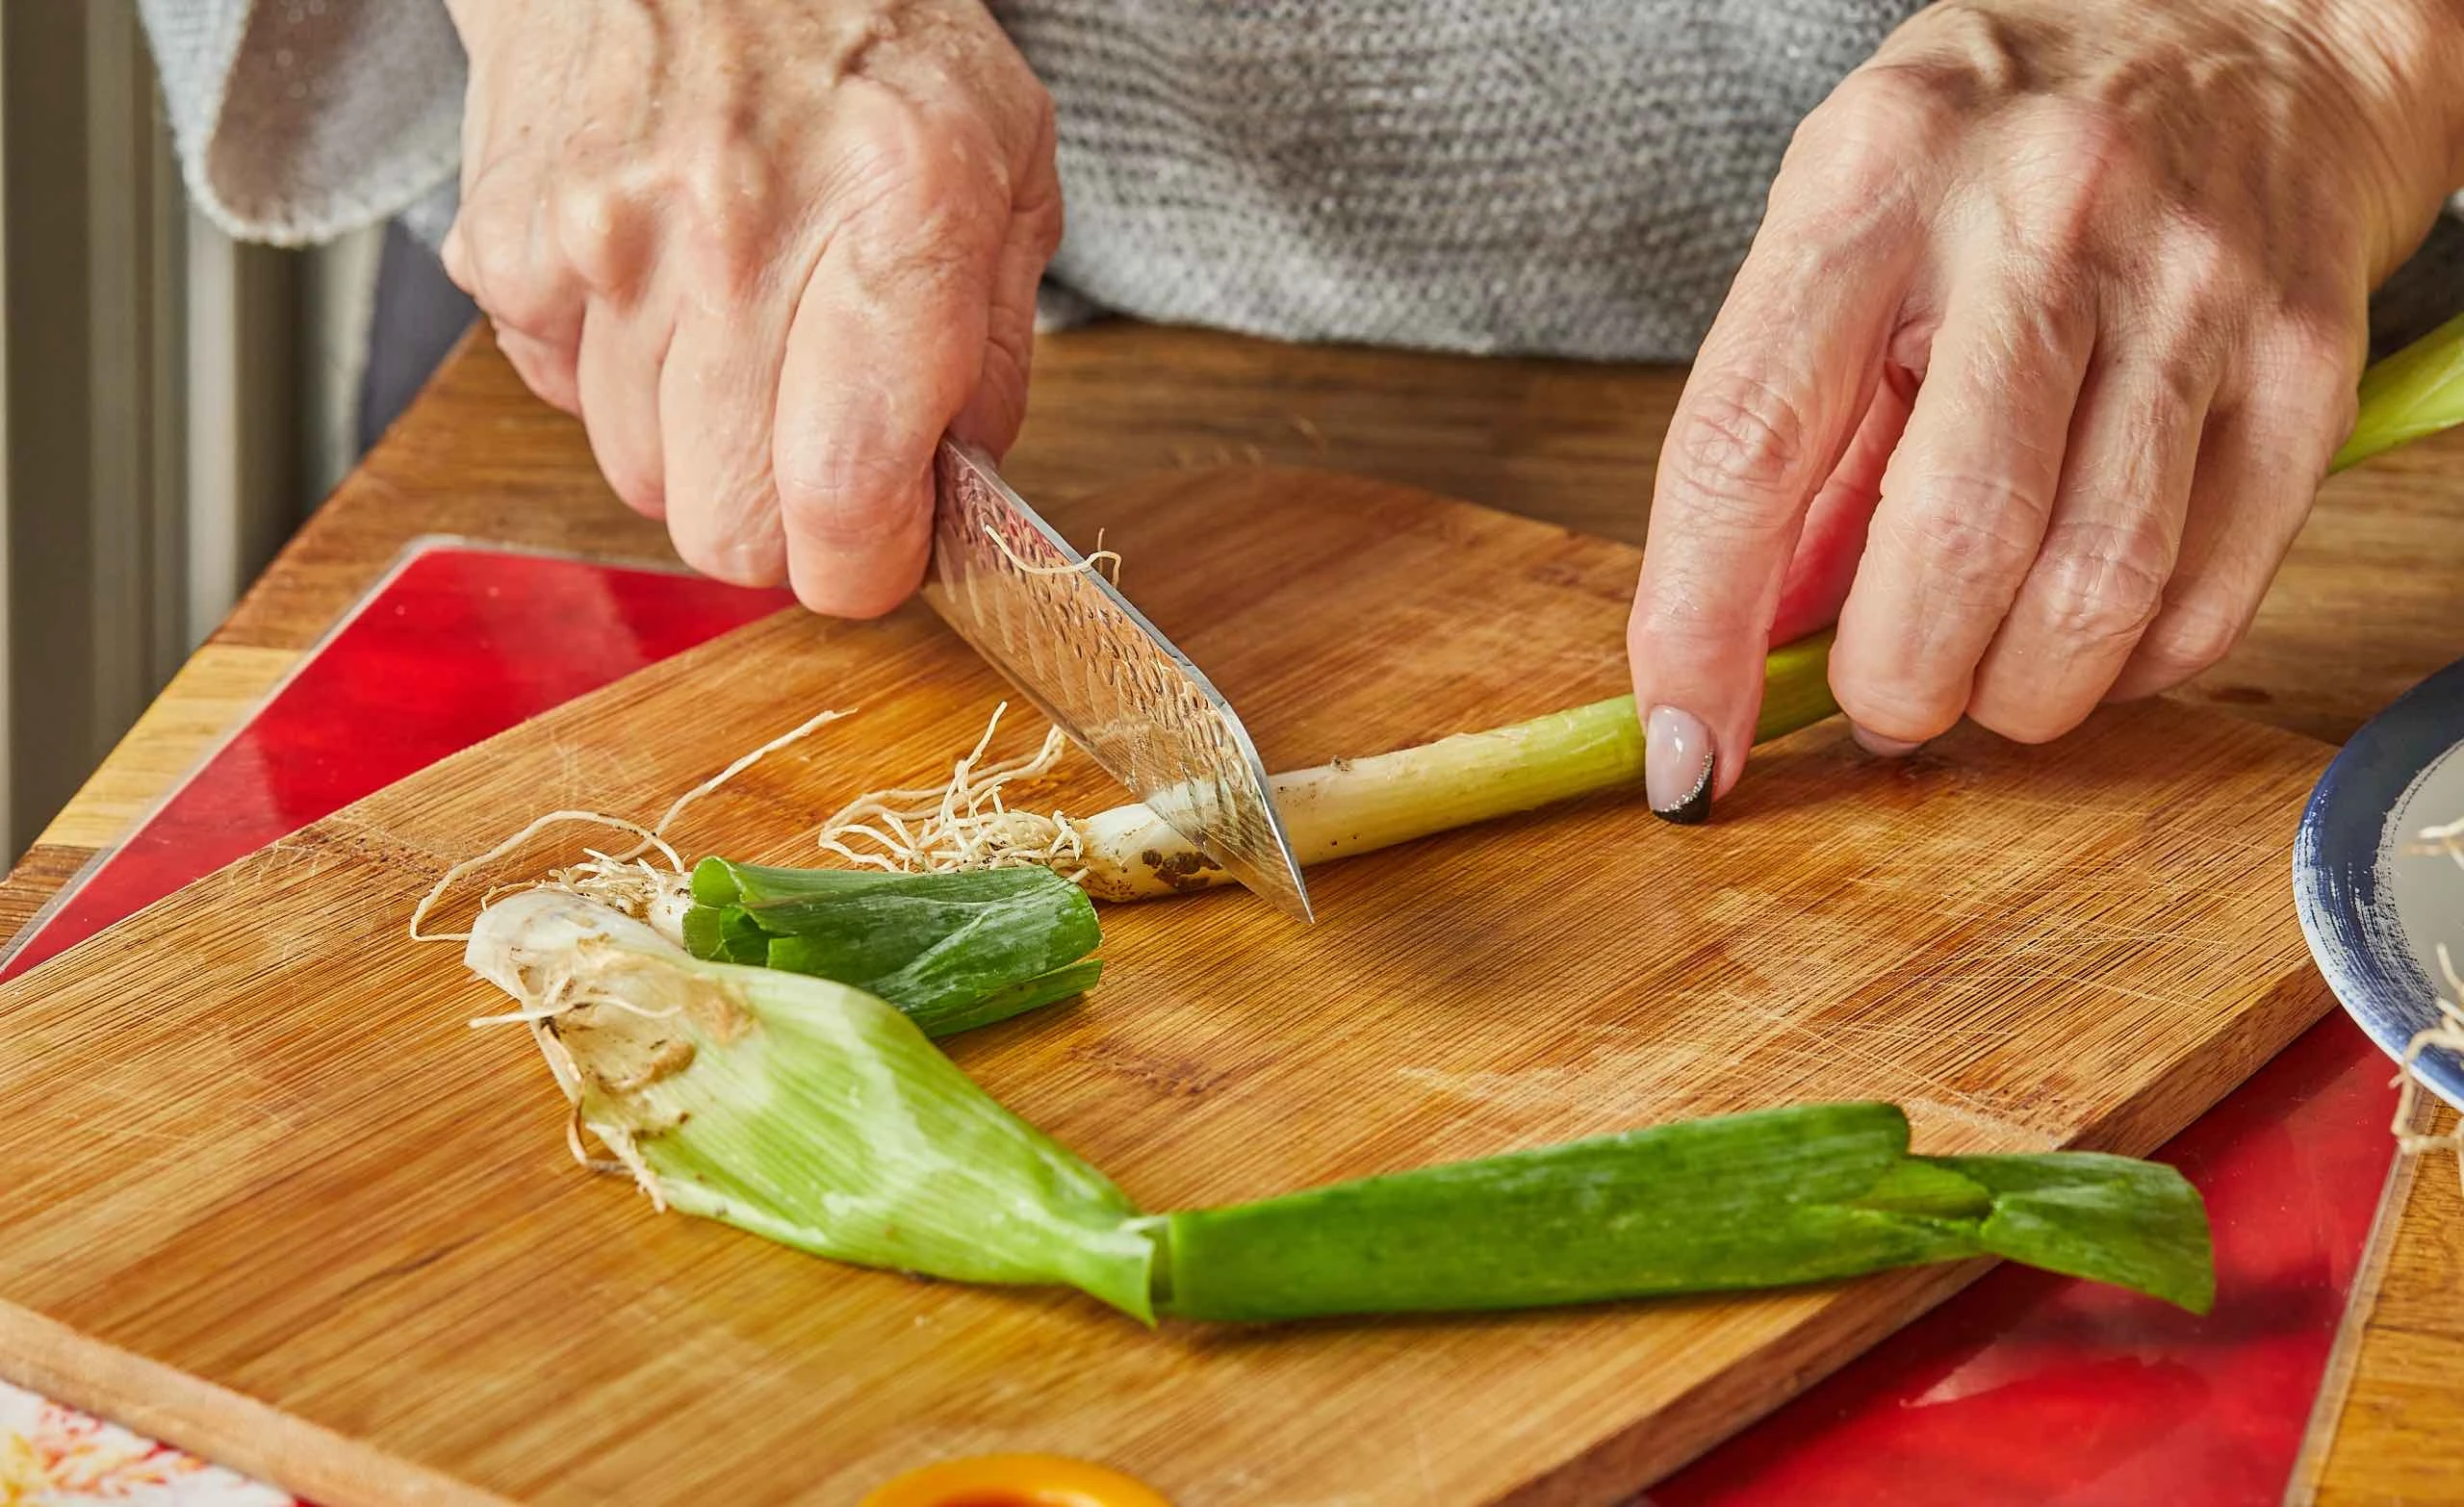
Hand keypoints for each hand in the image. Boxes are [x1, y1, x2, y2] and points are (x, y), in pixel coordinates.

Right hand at [440, 0, 1059, 615]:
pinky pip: (562, 398)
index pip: (847, 499)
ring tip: (740, 322)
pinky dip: (613, 372)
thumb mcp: (1005, 161)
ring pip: (640, 476)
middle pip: (729, 526)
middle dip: (783, 518)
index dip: (870, 565)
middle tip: (815, 440)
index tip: (885, 545)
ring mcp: (605, 237)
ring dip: (698, 438)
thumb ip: (996, 349)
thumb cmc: (862, 27)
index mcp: (896, 206)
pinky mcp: (509, 245)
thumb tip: (959, 498)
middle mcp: (738, 227)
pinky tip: (661, 279)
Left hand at [1627, 0, 2463, 818]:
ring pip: (2087, 592)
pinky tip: (2086, 630)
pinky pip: (2204, 597)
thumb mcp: (1853, 222)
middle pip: (1944, 540)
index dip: (1701, 625)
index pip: (1746, 443)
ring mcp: (2190, 289)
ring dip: (2011, 694)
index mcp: (1874, 180)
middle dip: (1890, 682)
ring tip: (1977, 672)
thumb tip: (1751, 642)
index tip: (1690, 743)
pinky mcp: (2308, 363)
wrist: (2261, 18)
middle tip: (1877, 698)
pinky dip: (2124, 666)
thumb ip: (1797, 431)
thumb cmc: (2009, 142)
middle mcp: (2037, 220)